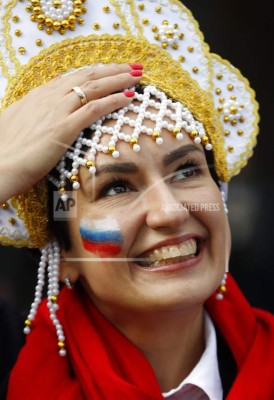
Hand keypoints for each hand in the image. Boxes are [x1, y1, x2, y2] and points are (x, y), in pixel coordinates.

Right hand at [0, 64, 141, 202]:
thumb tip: (44, 116)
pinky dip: (113, 101)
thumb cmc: (6, 150)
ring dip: (119, 80)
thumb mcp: (19, 124)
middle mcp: (49, 98)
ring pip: (94, 88)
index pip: (74, 77)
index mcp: (39, 96)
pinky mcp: (63, 128)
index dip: (96, 72)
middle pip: (88, 76)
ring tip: (138, 76)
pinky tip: (128, 97)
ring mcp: (56, 111)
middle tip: (133, 66)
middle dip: (113, 70)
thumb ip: (35, 115)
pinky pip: (93, 109)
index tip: (112, 69)